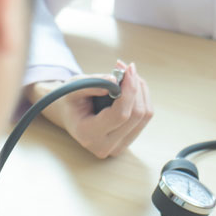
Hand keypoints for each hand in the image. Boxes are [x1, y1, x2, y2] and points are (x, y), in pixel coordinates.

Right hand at [28, 60, 152, 157]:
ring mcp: (118, 147)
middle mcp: (105, 146)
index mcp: (88, 135)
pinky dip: (142, 98)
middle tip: (128, 68)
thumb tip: (116, 80)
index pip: (120, 115)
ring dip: (141, 90)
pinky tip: (131, 87)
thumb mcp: (74, 87)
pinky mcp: (128, 140)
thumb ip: (93, 84)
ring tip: (128, 76)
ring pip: (145, 115)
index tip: (128, 69)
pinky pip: (145, 117)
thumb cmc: (71, 100)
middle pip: (136, 115)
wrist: (70, 115)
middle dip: (136, 87)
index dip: (129, 90)